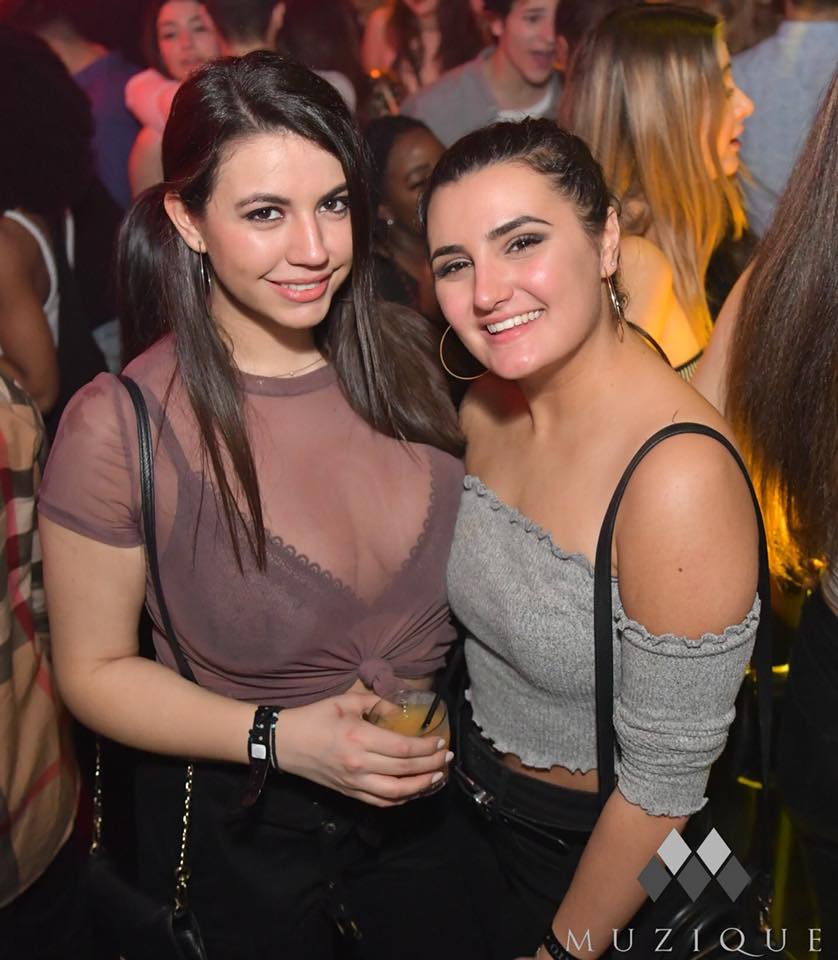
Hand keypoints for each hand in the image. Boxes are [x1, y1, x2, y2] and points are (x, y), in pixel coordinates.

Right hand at [273, 691, 451, 806]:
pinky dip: (401, 799)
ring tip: (436, 777)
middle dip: (431, 765)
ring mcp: (353, 782)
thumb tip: (401, 711)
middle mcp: (359, 764)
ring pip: (395, 793)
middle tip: (447, 758)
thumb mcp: (347, 701)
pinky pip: (380, 802)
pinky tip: (413, 790)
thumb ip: (377, 703)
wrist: (285, 742)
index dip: (426, 748)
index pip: (403, 748)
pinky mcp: (348, 792)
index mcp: (359, 737)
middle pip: (404, 770)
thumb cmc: (315, 717)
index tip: (440, 742)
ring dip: (420, 787)